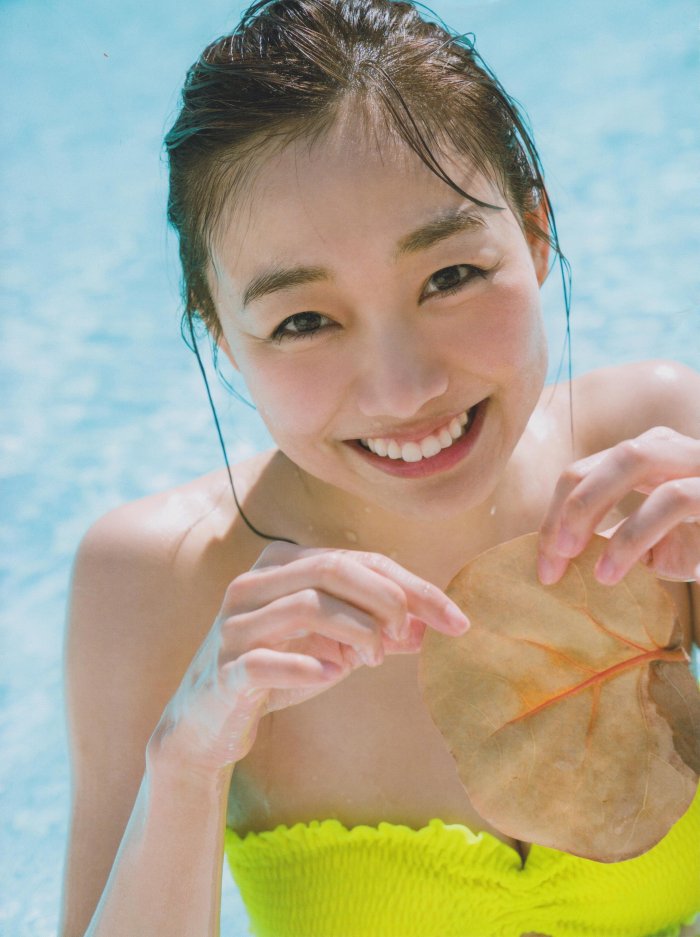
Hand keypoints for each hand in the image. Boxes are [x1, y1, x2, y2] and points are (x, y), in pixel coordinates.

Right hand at [149, 542, 468, 777]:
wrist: (210, 721)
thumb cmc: (279, 671)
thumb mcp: (335, 647)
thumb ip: (378, 631)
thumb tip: (429, 625)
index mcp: (280, 564)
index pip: (358, 559)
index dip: (414, 587)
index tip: (457, 621)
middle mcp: (253, 583)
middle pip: (334, 569)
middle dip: (386, 600)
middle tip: (407, 636)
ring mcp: (234, 625)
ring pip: (307, 606)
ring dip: (356, 633)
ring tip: (375, 659)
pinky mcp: (223, 669)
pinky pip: (267, 660)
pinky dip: (308, 668)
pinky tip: (333, 675)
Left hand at [537, 426, 699, 585]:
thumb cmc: (699, 545)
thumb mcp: (648, 541)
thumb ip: (608, 534)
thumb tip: (553, 552)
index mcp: (645, 455)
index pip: (584, 471)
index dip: (555, 515)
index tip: (545, 565)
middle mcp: (672, 448)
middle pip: (606, 457)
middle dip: (573, 506)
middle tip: (557, 556)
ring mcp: (699, 463)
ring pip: (635, 460)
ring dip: (603, 518)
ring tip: (595, 573)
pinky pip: (674, 498)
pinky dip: (636, 535)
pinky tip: (617, 571)